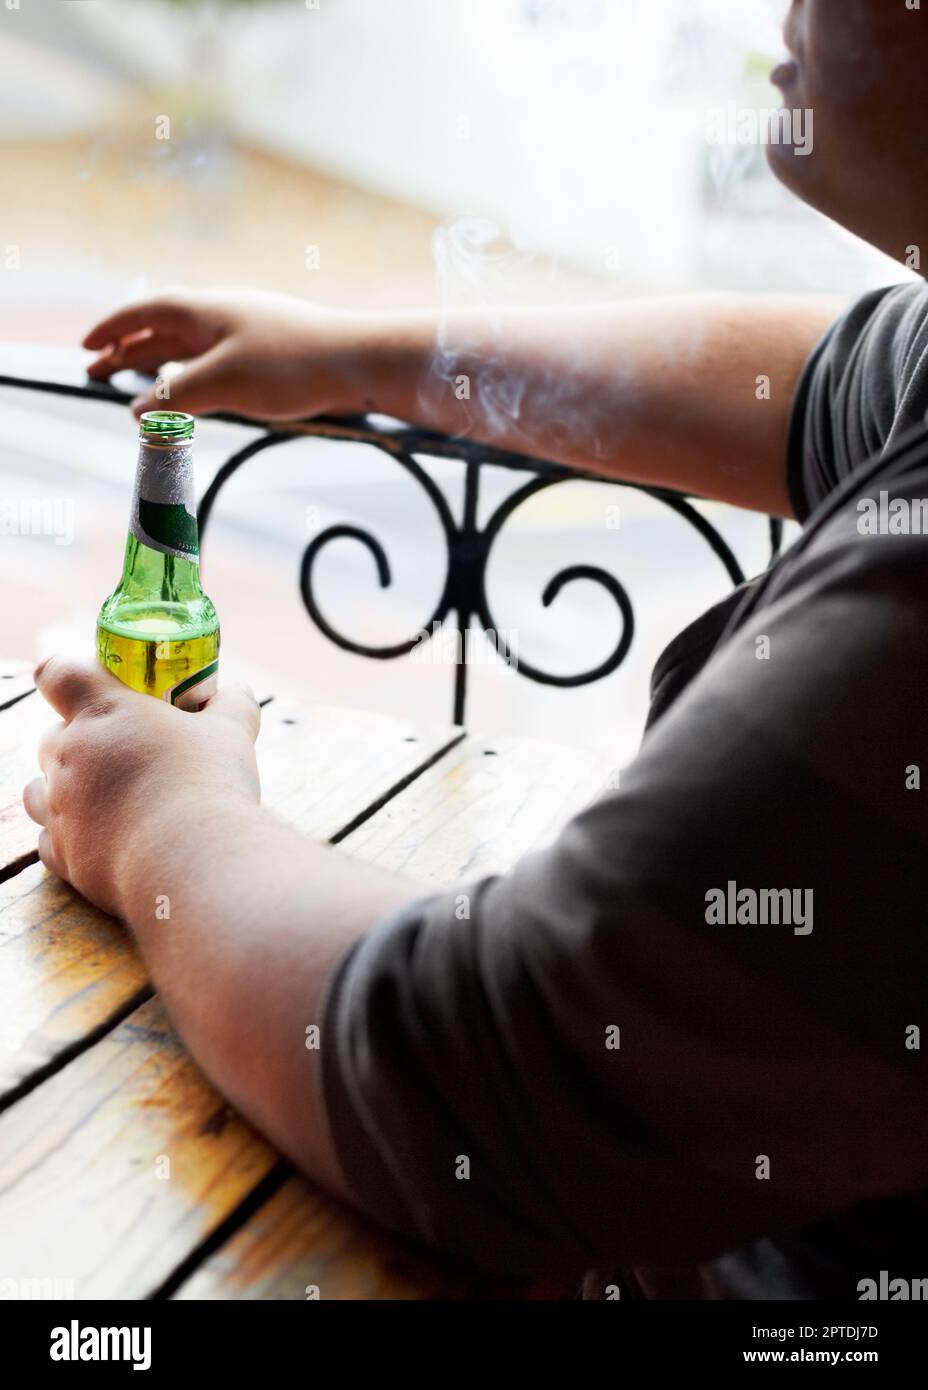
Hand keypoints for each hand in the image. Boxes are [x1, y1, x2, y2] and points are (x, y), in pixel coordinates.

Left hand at [22, 657, 260, 917]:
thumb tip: (237, 692)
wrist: (193, 862)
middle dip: (77, 738)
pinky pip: (49, 838)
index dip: (67, 676)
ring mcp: (60, 810)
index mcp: (102, 713)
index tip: (92, 686)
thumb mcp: (233, 732)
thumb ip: (231, 705)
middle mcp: (68, 757)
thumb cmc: (209, 785)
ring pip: (38, 789)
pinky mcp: (64, 856)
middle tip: (121, 749)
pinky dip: (69, 834)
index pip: (58, 673)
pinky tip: (103, 835)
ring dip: (65, 787)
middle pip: (50, 735)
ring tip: (107, 796)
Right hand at [83, 288, 369, 420]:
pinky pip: (217, 366)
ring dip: (161, 371)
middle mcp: (225, 317)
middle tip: (99, 376)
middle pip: (164, 332)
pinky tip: (195, 400)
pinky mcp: (271, 359)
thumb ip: (176, 397)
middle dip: (129, 353)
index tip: (86, 346)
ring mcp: (249, 336)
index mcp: (207, 310)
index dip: (113, 328)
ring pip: (192, 352)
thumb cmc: (291, 364)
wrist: (360, 364)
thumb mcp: (223, 382)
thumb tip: (138, 411)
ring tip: (139, 395)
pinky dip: (194, 381)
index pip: (146, 312)